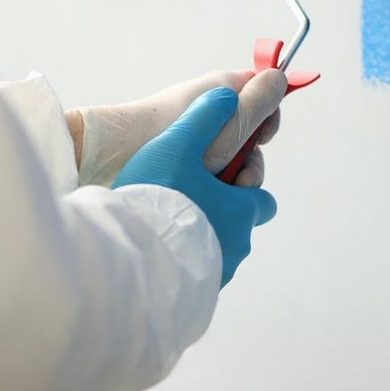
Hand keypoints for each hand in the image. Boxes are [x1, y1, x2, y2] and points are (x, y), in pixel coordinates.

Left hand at [72, 70, 284, 186]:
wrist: (119, 154)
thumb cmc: (175, 132)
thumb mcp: (232, 116)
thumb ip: (263, 98)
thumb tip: (282, 75)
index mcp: (223, 90)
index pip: (262, 94)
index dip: (268, 116)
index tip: (263, 135)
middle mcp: (210, 111)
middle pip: (250, 134)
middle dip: (251, 158)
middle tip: (240, 175)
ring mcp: (197, 138)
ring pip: (233, 158)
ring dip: (234, 177)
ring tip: (219, 191)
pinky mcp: (183, 160)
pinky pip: (212, 173)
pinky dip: (214, 186)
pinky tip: (206, 197)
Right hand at [111, 86, 283, 285]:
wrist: (127, 257)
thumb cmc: (157, 197)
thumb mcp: (179, 143)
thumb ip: (206, 115)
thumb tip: (229, 96)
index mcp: (243, 211)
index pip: (263, 198)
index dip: (244, 183)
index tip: (217, 174)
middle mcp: (237, 246)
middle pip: (239, 223)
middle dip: (220, 210)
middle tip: (184, 195)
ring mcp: (217, 274)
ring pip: (217, 248)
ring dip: (200, 234)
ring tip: (164, 220)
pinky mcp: (193, 294)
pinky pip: (195, 272)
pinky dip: (182, 258)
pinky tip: (155, 246)